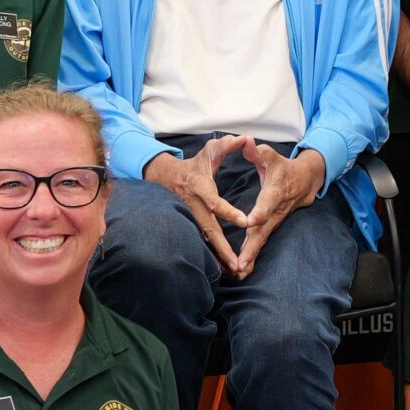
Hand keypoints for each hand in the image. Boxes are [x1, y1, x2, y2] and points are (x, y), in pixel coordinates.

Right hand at [144, 138, 253, 273]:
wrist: (165, 177)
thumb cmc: (194, 165)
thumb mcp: (209, 152)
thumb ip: (227, 145)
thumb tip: (244, 138)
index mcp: (201, 189)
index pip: (216, 203)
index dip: (229, 212)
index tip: (244, 221)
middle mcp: (194, 207)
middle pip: (209, 230)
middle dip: (223, 248)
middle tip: (236, 263)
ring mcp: (190, 218)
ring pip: (204, 240)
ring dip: (217, 257)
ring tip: (233, 271)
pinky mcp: (189, 225)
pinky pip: (201, 242)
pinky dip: (211, 256)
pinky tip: (223, 269)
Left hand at [233, 144, 329, 275]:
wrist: (306, 181)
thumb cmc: (283, 167)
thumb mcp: (271, 156)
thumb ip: (258, 151)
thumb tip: (246, 141)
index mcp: (274, 193)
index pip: (267, 204)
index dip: (260, 212)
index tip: (250, 222)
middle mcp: (275, 211)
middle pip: (263, 230)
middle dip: (252, 247)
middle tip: (241, 263)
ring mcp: (274, 221)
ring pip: (262, 240)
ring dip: (252, 256)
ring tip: (239, 271)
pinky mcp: (271, 227)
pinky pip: (261, 242)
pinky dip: (253, 256)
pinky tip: (242, 270)